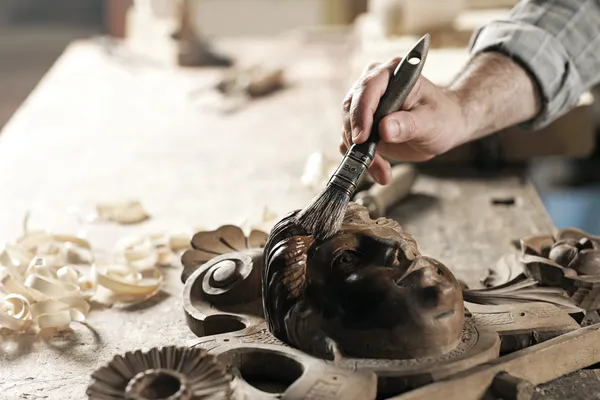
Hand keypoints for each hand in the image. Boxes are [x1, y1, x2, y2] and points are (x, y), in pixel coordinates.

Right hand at [340, 58, 470, 184]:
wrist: (445, 127)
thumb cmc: (442, 117)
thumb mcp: (431, 122)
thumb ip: (408, 124)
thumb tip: (385, 129)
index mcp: (392, 74)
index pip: (368, 89)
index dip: (361, 114)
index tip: (362, 138)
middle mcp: (374, 85)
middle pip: (352, 108)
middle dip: (358, 138)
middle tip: (370, 161)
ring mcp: (366, 105)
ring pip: (348, 128)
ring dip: (360, 153)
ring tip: (381, 171)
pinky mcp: (362, 125)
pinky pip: (350, 141)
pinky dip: (359, 158)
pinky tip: (376, 169)